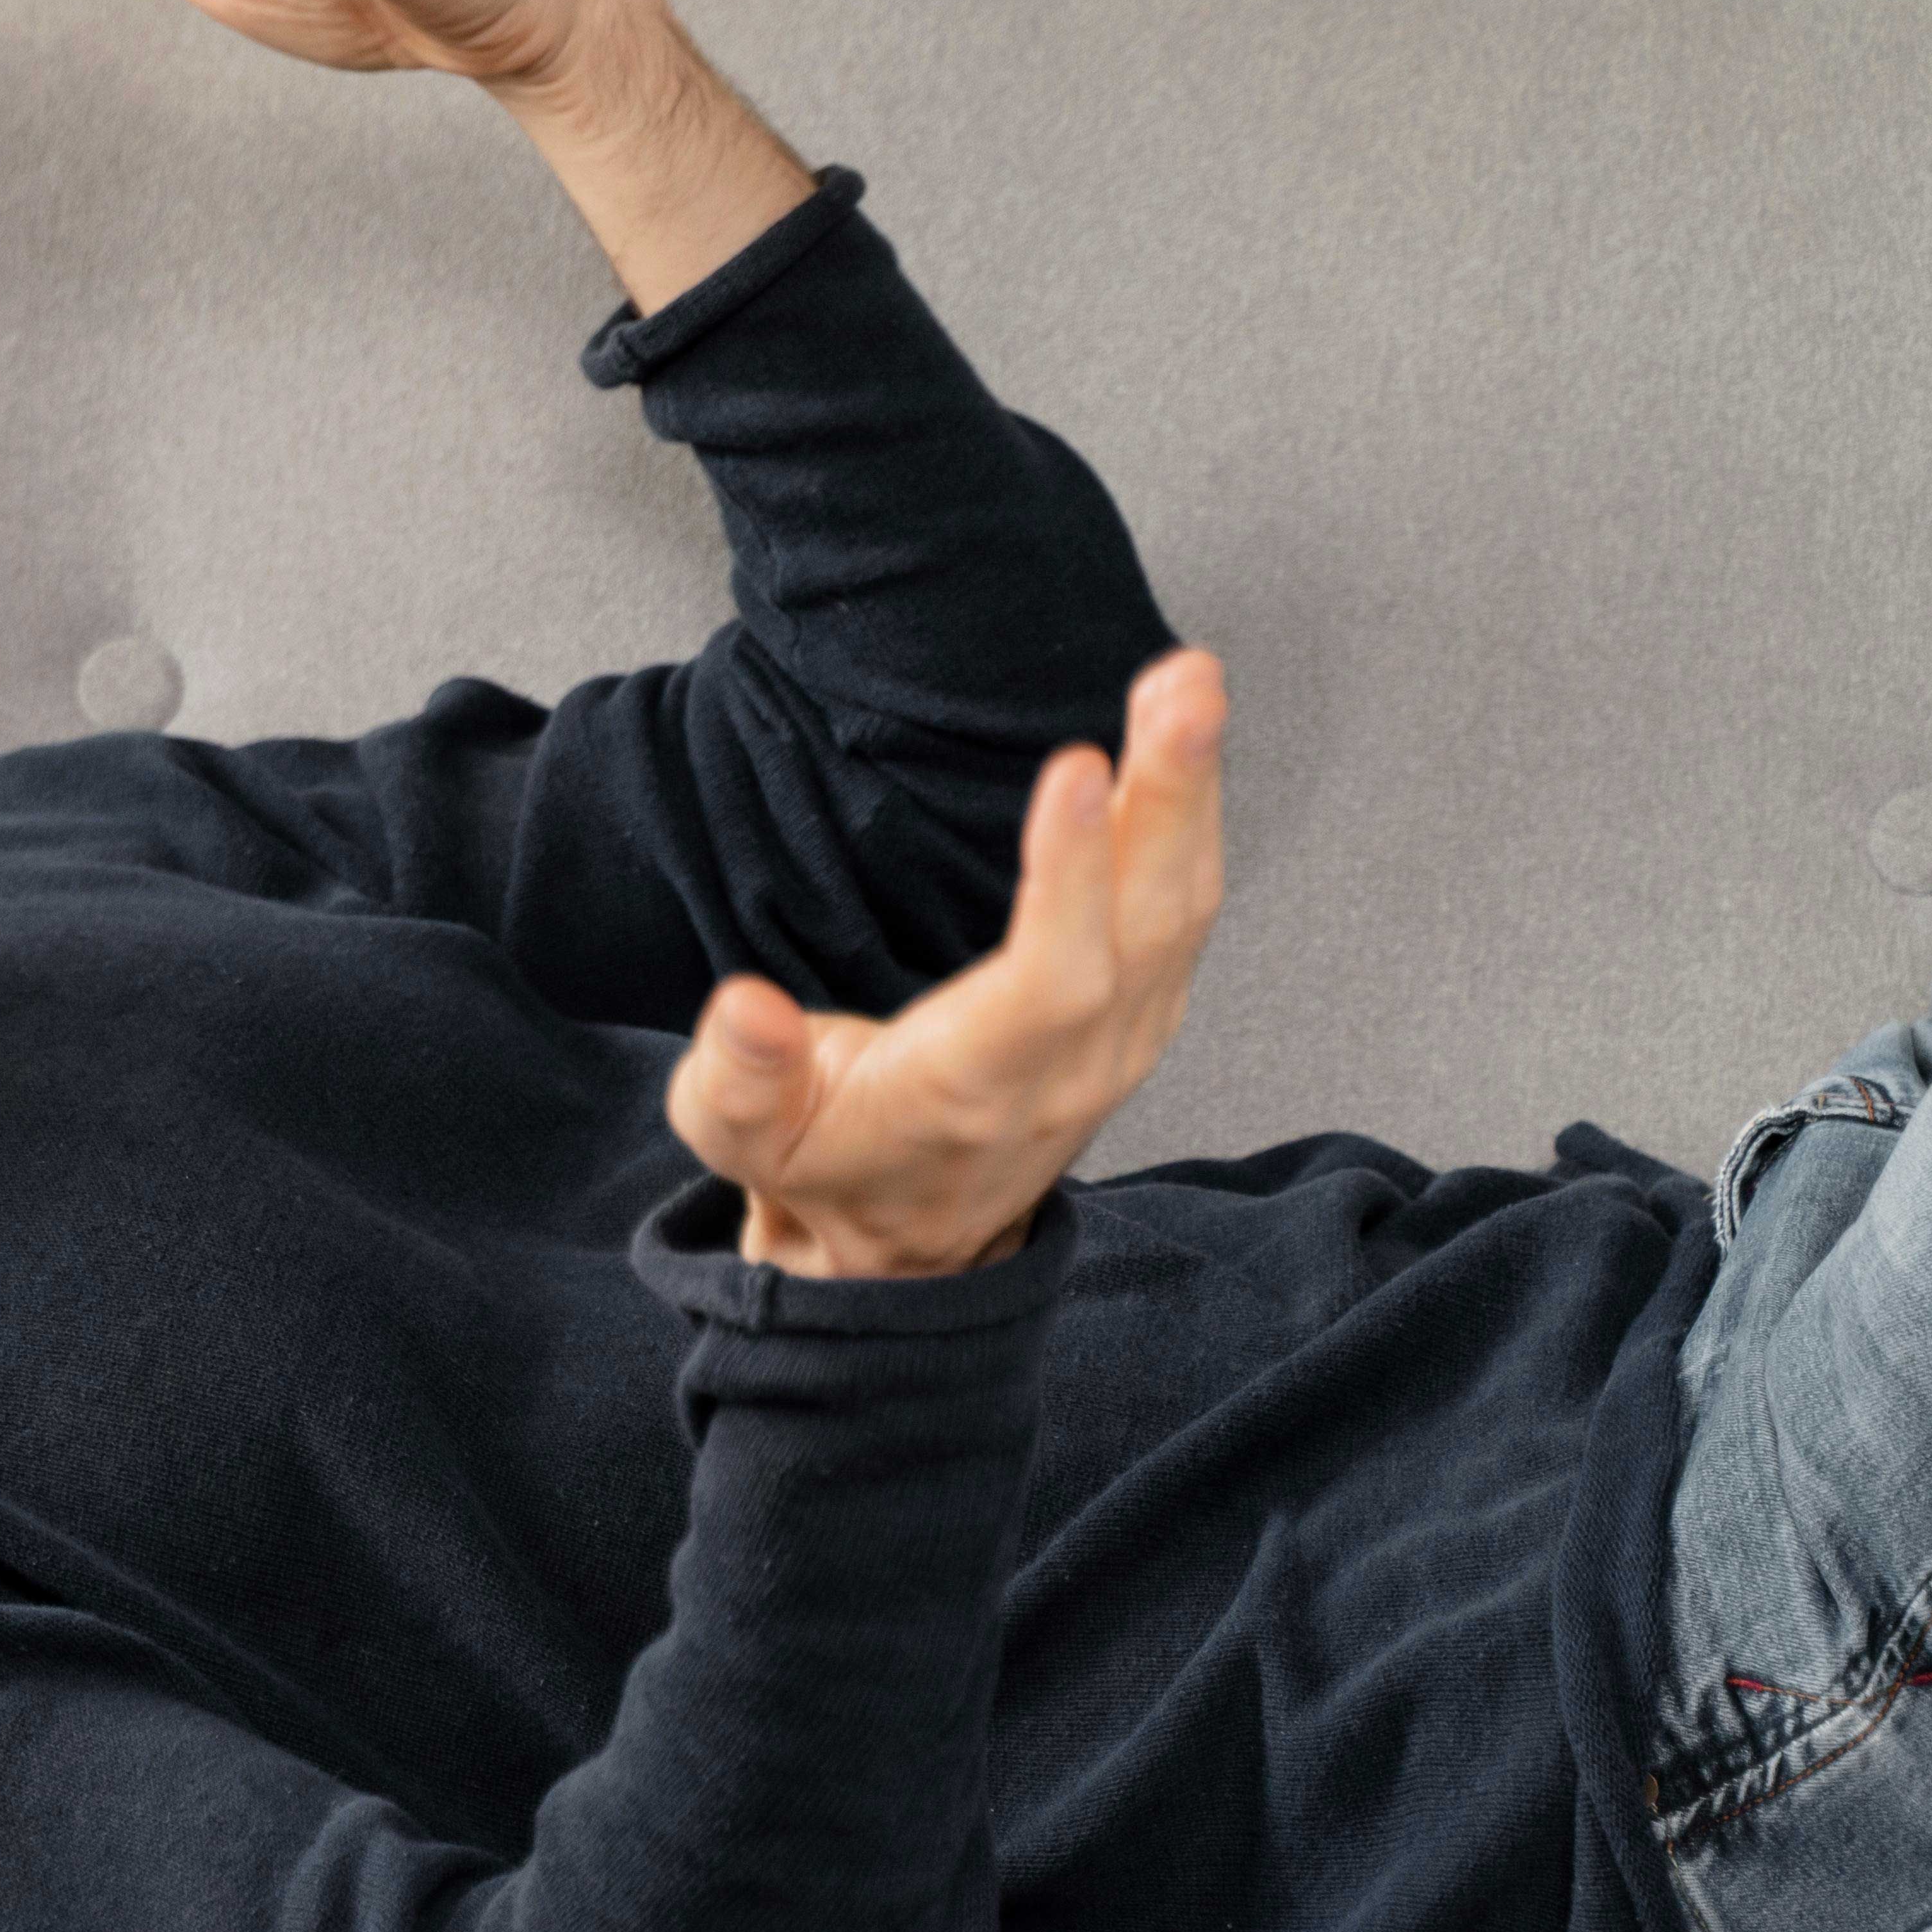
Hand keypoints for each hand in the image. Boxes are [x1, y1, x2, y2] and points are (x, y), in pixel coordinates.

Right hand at [665, 649, 1229, 1281]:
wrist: (902, 1246)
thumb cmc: (821, 1165)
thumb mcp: (738, 1136)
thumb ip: (738, 1075)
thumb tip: (748, 1008)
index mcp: (971, 1088)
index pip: (1051, 981)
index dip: (1072, 877)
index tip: (1075, 768)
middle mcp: (1068, 1066)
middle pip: (1151, 927)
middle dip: (1171, 795)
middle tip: (1182, 686)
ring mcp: (1117, 1043)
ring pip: (1183, 912)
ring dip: (1193, 792)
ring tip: (1188, 685)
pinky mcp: (1135, 1017)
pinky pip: (1184, 914)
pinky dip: (1190, 823)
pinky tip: (1181, 749)